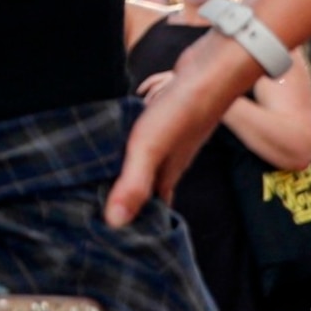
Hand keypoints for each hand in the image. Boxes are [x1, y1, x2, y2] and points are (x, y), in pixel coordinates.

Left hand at [109, 30, 258, 225]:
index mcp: (168, 176)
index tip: (113, 242)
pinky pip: (144, 140)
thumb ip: (134, 183)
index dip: (137, 227)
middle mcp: (170, 161)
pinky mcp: (165, 118)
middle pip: (148, 191)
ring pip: (146, 167)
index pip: (153, 212)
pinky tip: (113, 141)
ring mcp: (170, 140)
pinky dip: (129, 148)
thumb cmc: (183, 108)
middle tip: (97, 215)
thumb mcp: (150, 148)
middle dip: (129, 205)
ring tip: (97, 183)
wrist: (213, 68)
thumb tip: (114, 224)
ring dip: (127, 176)